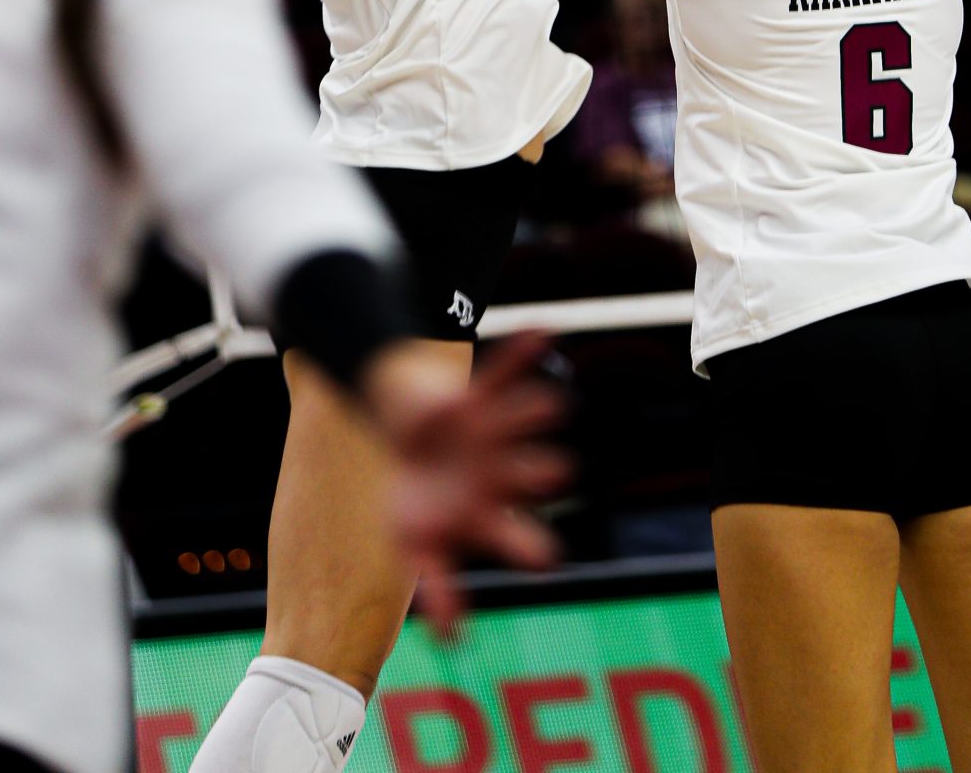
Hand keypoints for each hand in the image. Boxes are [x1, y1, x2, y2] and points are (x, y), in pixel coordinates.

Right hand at [366, 335, 569, 630]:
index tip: (547, 563)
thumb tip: (452, 643)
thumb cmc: (422, 508)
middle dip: (543, 471)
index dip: (529, 547)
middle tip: (561, 470)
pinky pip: (504, 371)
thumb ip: (440, 591)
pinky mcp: (482, 401)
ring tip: (555, 402)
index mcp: (489, 514)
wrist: (409, 451)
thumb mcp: (419, 548)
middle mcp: (503, 474)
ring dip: (535, 411)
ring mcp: (494, 436)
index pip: (515, 535)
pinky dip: (523, 350)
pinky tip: (546, 327)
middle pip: (529, 474)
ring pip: (520, 421)